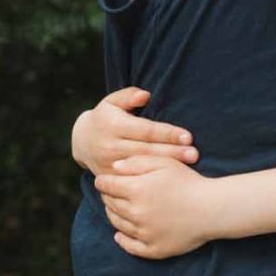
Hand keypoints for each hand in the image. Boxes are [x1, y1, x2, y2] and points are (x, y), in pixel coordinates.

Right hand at [73, 86, 196, 179]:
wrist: (82, 142)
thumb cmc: (105, 118)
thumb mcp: (111, 102)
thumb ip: (128, 96)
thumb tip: (145, 95)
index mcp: (113, 125)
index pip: (145, 129)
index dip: (167, 133)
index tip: (188, 136)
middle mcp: (111, 145)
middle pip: (147, 149)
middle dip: (172, 152)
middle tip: (194, 153)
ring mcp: (109, 163)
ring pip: (142, 166)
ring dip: (166, 166)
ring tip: (189, 166)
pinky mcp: (110, 177)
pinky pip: (133, 179)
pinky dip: (152, 178)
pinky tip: (170, 178)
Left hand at [95, 154, 221, 258]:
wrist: (212, 208)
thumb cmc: (189, 182)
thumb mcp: (164, 162)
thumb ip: (136, 162)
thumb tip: (113, 168)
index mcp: (136, 190)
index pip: (105, 185)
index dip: (103, 181)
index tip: (105, 180)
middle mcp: (136, 213)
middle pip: (109, 204)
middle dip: (108, 197)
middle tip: (113, 193)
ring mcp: (144, 233)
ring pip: (117, 224)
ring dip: (114, 215)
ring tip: (119, 208)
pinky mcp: (153, 248)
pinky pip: (130, 246)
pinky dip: (122, 240)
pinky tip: (120, 234)